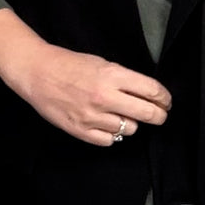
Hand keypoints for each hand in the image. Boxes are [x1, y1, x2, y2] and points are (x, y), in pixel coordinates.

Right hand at [0, 9, 170, 144]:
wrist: (37, 73)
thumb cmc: (70, 65)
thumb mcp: (102, 63)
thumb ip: (125, 79)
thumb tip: (148, 94)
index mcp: (112, 76)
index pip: (152, 91)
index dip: (164, 98)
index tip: (166, 102)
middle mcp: (105, 97)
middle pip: (147, 113)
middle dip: (159, 115)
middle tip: (159, 115)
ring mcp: (92, 116)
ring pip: (129, 129)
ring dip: (131, 123)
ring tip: (121, 115)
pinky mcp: (81, 130)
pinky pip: (110, 140)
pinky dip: (112, 134)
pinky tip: (107, 124)